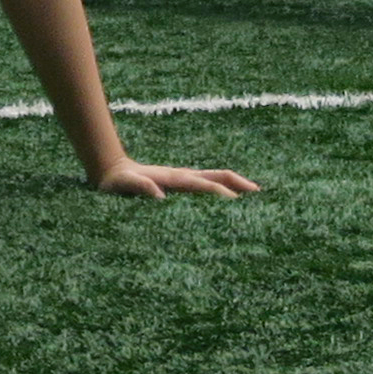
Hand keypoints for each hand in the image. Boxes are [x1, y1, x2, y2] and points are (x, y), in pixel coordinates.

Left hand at [88, 159, 261, 199]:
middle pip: (217, 176)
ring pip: (215, 179)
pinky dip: (223, 189)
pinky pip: (207, 186)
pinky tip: (231, 202)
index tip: (237, 202)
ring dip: (235, 185)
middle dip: (239, 183)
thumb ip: (140, 186)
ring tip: (255, 197)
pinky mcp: (181, 184)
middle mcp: (183, 176)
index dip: (220, 193)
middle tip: (260, 195)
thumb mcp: (123, 185)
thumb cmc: (117, 182)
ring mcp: (184, 179)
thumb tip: (159, 196)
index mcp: (173, 178)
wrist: (112, 171)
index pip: (203, 185)